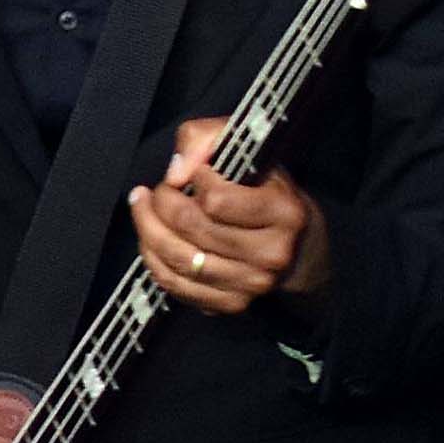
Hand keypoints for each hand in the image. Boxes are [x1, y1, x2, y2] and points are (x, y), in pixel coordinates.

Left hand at [129, 116, 331, 313]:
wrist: (301, 248)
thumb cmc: (268, 191)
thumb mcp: (248, 149)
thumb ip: (206, 139)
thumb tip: (175, 171)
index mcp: (284, 213)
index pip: (217, 201)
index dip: (194, 180)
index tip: (195, 172)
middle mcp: (272, 253)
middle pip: (193, 229)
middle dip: (162, 203)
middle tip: (154, 190)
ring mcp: (253, 284)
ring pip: (180, 259)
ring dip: (148, 230)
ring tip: (142, 208)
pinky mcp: (233, 304)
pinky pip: (177, 285)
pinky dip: (154, 260)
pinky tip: (150, 239)